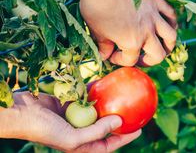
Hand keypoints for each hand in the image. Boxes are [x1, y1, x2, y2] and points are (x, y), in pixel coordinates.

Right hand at [0, 92, 140, 151]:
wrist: (21, 112)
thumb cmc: (44, 129)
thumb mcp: (72, 138)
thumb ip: (97, 131)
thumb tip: (119, 121)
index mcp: (82, 145)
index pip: (109, 144)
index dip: (125, 138)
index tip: (139, 128)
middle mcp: (81, 131)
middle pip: (106, 127)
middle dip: (120, 120)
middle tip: (134, 111)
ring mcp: (76, 117)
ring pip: (98, 111)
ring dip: (109, 103)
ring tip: (124, 95)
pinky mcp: (70, 103)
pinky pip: (87, 98)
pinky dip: (96, 92)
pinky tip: (106, 84)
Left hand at [79, 0, 176, 65]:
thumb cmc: (97, 6)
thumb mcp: (96, 30)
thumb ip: (103, 46)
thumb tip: (105, 55)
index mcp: (131, 42)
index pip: (129, 59)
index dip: (119, 60)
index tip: (112, 55)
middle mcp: (146, 32)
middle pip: (158, 55)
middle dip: (149, 61)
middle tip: (141, 58)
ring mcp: (153, 16)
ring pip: (170, 37)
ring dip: (168, 45)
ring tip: (162, 47)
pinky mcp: (155, 1)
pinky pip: (170, 14)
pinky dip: (171, 22)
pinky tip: (167, 25)